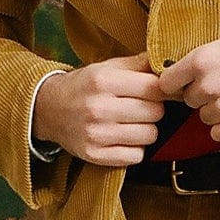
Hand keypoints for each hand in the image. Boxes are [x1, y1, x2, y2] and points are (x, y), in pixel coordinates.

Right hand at [34, 51, 166, 165]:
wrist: (48, 109)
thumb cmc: (84, 86)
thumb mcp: (107, 67)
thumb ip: (139, 64)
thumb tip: (171, 63)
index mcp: (103, 81)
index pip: (155, 88)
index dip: (163, 89)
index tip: (159, 91)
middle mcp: (99, 108)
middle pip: (155, 112)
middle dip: (154, 109)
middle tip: (142, 107)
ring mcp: (96, 134)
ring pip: (150, 135)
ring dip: (146, 130)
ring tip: (133, 123)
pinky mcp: (95, 155)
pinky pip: (136, 156)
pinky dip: (135, 148)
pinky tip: (124, 138)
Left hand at [158, 29, 219, 143]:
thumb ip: (200, 61)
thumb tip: (176, 76)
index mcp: (202, 60)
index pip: (166, 83)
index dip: (174, 85)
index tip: (181, 86)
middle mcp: (209, 85)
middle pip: (189, 101)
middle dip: (202, 96)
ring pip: (204, 118)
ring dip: (217, 112)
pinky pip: (219, 134)